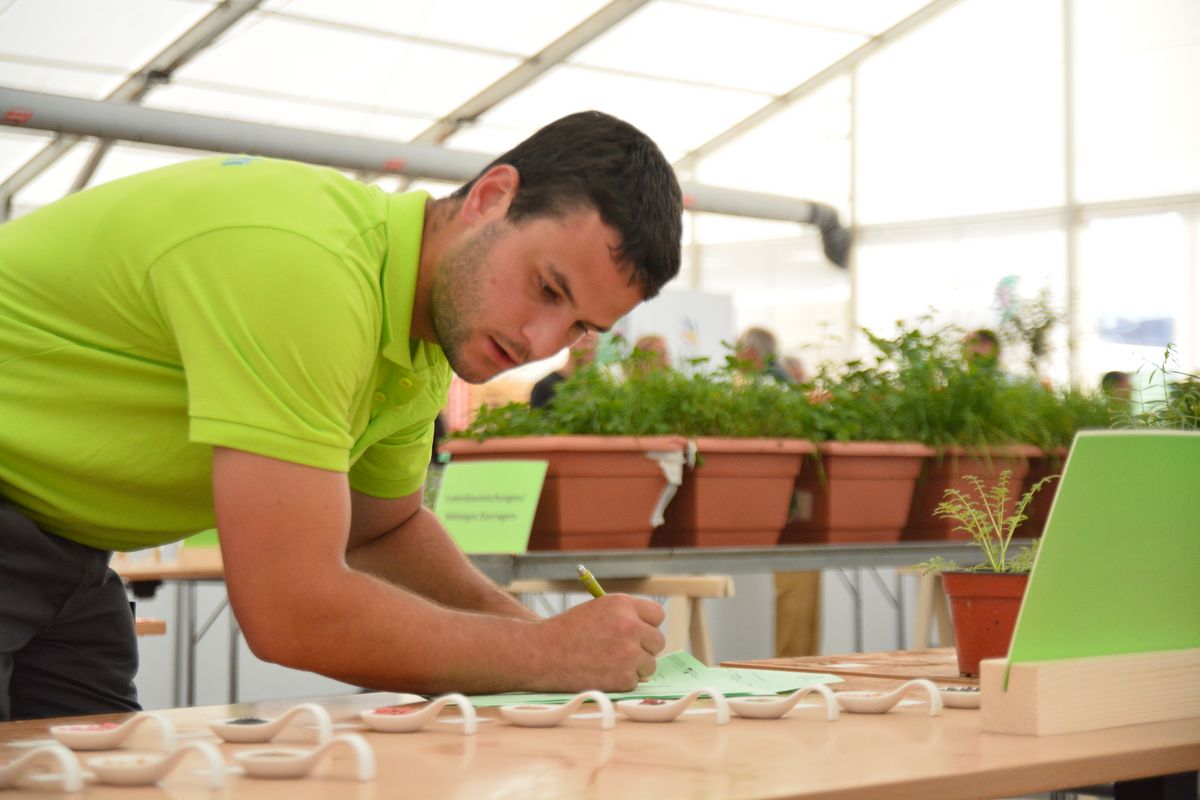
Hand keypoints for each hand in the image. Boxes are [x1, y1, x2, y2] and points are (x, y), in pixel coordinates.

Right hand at [537, 594, 665, 691]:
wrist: (541, 653)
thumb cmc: (567, 631)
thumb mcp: (597, 609)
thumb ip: (625, 615)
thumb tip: (650, 630)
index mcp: (623, 605)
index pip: (657, 615)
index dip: (648, 625)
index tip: (640, 632)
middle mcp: (630, 626)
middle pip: (657, 641)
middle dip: (644, 647)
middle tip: (625, 651)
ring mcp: (629, 654)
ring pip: (650, 664)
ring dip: (635, 666)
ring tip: (610, 663)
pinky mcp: (623, 678)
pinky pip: (635, 681)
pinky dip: (621, 681)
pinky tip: (602, 674)